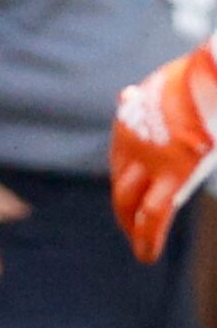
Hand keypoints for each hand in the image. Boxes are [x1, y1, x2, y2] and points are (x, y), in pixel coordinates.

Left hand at [112, 42, 216, 263]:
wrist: (215, 71)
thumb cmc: (204, 73)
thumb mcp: (168, 82)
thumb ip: (146, 98)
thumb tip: (124, 96)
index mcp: (132, 120)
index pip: (122, 160)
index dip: (127, 180)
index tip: (131, 194)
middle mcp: (131, 141)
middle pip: (121, 184)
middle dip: (124, 209)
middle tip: (130, 227)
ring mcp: (150, 157)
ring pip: (129, 203)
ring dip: (131, 228)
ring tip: (139, 247)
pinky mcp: (174, 171)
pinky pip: (152, 213)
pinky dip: (146, 238)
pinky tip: (145, 256)